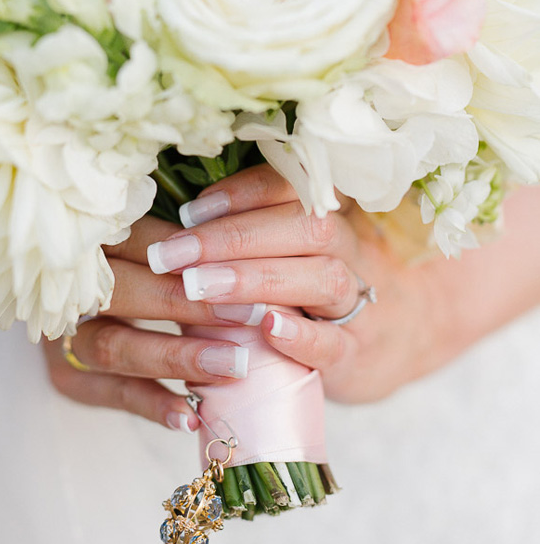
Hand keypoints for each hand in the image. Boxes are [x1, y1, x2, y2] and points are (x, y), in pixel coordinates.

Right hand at [41, 215, 251, 431]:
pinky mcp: (68, 376)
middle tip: (249, 315)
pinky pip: (111, 394)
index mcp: (89, 240)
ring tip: (232, 367)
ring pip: (112, 346)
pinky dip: (153, 405)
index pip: (137, 241)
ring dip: (176, 358)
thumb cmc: (136, 268)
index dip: (189, 255)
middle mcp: (67, 286)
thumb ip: (184, 243)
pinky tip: (190, 417)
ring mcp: (63, 334)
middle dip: (188, 304)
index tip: (242, 269)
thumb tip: (240, 243)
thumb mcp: (151, 246)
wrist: (76, 312)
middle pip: (121, 290)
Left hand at [144, 165, 539, 403]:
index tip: (190, 212)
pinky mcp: (354, 355)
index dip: (242, 193)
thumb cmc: (302, 293)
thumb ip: (236, 237)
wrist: (381, 345)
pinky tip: (266, 328)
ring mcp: (354, 304)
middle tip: (174, 255)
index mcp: (320, 219)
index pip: (293, 187)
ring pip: (324, 276)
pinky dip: (301, 334)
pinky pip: (336, 342)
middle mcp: (346, 252)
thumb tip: (163, 225)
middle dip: (234, 238)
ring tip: (202, 288)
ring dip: (257, 278)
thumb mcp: (278, 254)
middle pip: (307, 227)